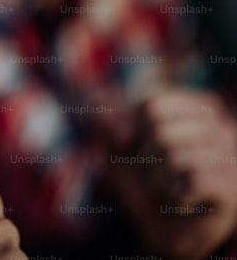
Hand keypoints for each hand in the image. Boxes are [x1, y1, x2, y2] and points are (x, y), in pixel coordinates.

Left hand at [104, 87, 236, 259]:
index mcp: (199, 107)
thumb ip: (107, 120)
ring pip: (175, 157)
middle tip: (159, 173)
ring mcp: (231, 159)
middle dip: (147, 158)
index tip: (147, 149)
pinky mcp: (232, 190)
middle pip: (161, 132)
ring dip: (159, 180)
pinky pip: (195, 181)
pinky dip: (176, 195)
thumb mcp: (117, 139)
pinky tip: (182, 202)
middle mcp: (223, 129)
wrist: (159, 224)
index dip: (135, 133)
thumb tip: (122, 135)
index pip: (151, 108)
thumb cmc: (142, 173)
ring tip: (170, 188)